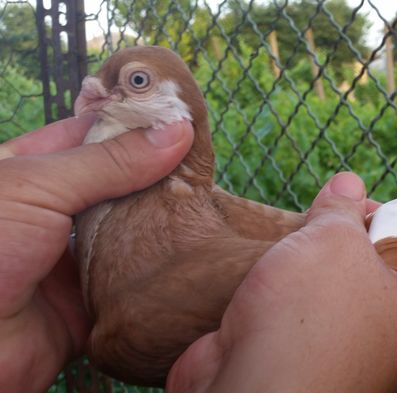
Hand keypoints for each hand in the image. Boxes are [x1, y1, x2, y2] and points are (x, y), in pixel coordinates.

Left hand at [0, 117, 193, 391]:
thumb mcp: (38, 186)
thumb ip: (109, 162)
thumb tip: (176, 132)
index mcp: (27, 171)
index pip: (90, 133)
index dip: (133, 123)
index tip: (181, 115)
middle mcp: (52, 211)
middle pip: (117, 181)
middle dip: (156, 172)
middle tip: (202, 161)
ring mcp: (72, 256)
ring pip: (130, 227)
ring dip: (160, 220)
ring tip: (205, 199)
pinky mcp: (91, 299)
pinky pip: (134, 277)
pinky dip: (158, 268)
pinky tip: (190, 246)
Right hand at [168, 172, 396, 392]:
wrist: (251, 389)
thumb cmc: (310, 315)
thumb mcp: (334, 239)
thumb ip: (343, 208)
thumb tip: (348, 183)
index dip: (394, 222)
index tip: (364, 204)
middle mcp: (386, 339)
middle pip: (370, 269)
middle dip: (342, 240)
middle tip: (322, 220)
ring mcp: (341, 352)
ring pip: (328, 291)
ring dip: (306, 266)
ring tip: (290, 248)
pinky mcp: (298, 360)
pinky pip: (295, 315)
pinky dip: (281, 294)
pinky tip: (267, 278)